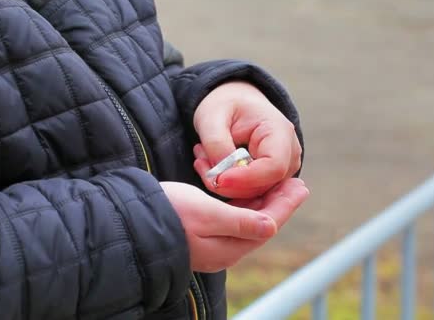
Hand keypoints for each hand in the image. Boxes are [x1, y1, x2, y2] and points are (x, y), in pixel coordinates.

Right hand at [160, 178, 308, 272]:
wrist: (133, 221)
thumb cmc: (169, 213)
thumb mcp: (205, 214)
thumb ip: (239, 222)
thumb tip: (271, 227)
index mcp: (229, 247)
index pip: (267, 224)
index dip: (286, 205)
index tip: (301, 185)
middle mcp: (225, 250)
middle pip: (261, 224)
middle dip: (279, 203)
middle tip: (296, 182)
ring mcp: (214, 245)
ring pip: (249, 222)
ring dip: (264, 202)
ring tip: (278, 184)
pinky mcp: (204, 236)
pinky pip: (234, 221)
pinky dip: (246, 205)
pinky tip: (250, 193)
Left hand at [193, 81, 301, 198]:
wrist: (234, 103)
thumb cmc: (226, 105)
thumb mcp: (212, 117)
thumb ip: (217, 145)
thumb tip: (222, 176)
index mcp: (280, 132)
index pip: (273, 167)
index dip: (245, 178)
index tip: (217, 178)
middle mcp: (289, 154)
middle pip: (263, 185)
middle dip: (228, 182)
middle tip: (200, 162)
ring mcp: (283, 170)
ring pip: (253, 193)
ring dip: (223, 182)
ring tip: (203, 158)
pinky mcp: (270, 180)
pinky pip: (249, 193)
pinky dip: (227, 185)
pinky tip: (210, 167)